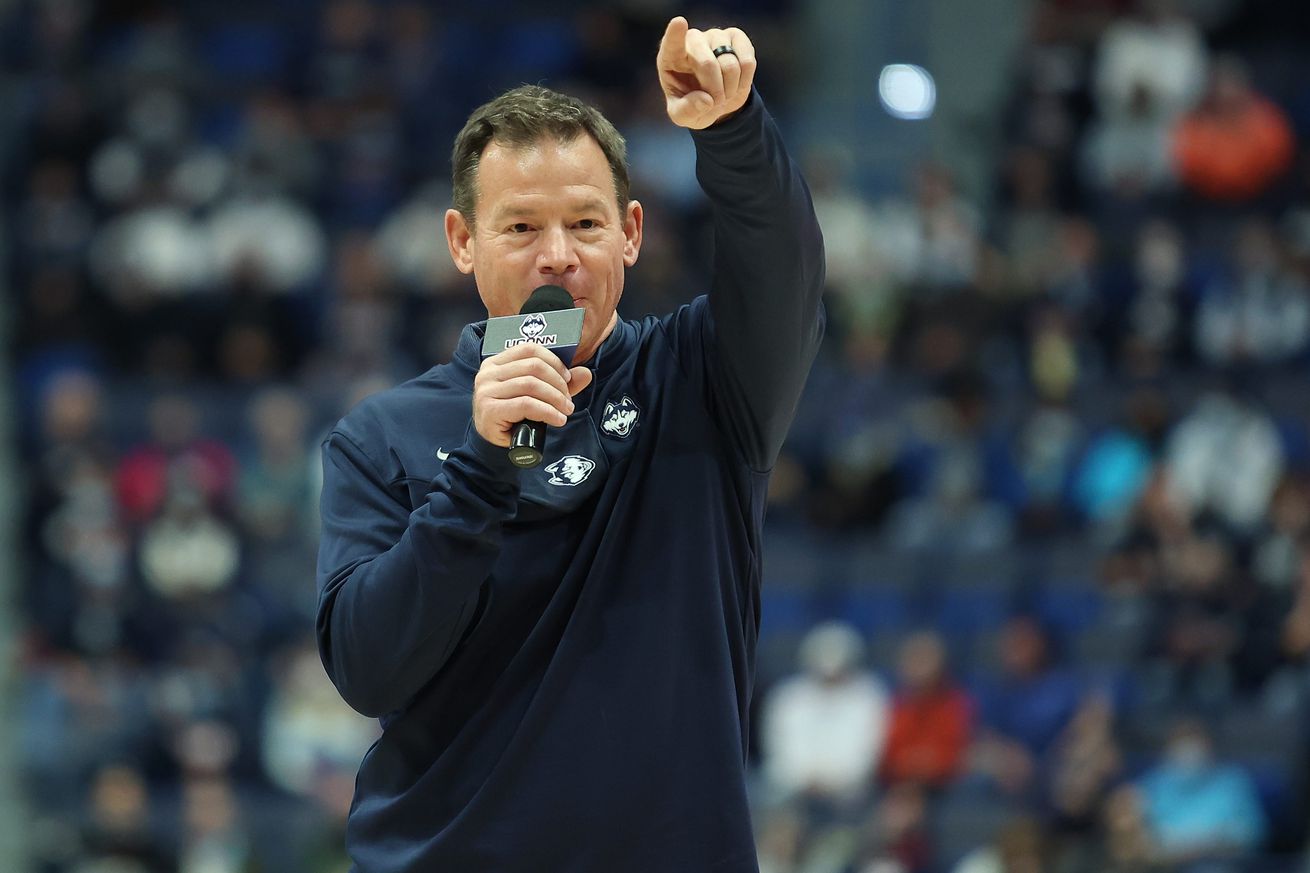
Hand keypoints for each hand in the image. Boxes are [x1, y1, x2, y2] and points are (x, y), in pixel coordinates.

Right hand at [472, 344, 592, 446]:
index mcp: (496, 362)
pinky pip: (526, 404)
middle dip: (557, 383)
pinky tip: (558, 419)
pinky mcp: (490, 409)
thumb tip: (585, 373)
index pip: (529, 349)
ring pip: (531, 385)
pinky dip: (547, 412)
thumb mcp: (536, 395)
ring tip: (565, 410)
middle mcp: (487, 373)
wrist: (493, 442)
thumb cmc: (513, 415)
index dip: (553, 361)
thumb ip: (559, 383)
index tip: (567, 378)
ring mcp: (486, 391)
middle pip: (533, 366)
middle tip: (568, 400)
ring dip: (555, 398)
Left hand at [657, 16, 756, 129]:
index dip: (676, 34)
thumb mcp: (682, 116)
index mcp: (671, 56)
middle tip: (715, 102)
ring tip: (724, 93)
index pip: (672, 42)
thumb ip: (687, 111)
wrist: (717, 99)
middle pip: (707, 63)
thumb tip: (706, 101)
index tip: (679, 23)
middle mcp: (693, 40)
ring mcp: (715, 36)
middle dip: (714, 91)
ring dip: (730, 89)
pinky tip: (736, 83)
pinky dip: (744, 81)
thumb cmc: (693, 103)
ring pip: (730, 65)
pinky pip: (748, 62)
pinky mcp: (737, 38)